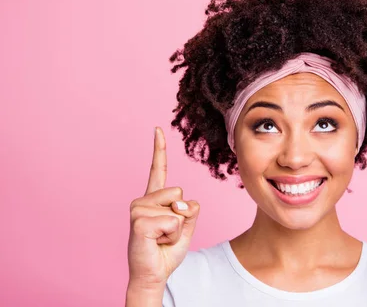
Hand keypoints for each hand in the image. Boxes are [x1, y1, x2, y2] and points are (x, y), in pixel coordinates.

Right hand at [127, 127, 200, 288]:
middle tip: (167, 232)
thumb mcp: (187, 226)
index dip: (159, 149)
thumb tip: (182, 202)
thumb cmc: (167, 250)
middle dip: (183, 215)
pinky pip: (172, 220)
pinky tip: (156, 241)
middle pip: (180, 193)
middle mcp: (143, 200)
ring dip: (178, 227)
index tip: (157, 129)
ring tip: (161, 237)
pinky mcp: (138, 221)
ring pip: (178, 207)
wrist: (153, 274)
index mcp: (154, 198)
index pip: (158, 169)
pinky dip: (172, 234)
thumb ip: (190, 209)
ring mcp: (138, 209)